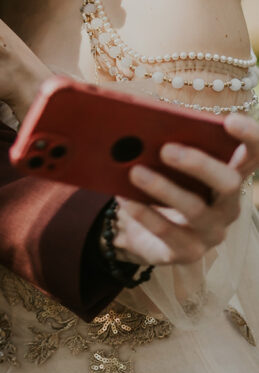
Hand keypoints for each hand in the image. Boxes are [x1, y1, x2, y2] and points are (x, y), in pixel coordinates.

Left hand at [109, 114, 258, 266]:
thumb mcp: (162, 157)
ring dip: (164, 189)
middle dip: (199, 164)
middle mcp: (227, 203)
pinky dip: (145, 213)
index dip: (250, 137)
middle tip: (166, 149)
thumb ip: (163, 138)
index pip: (253, 155)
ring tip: (135, 171)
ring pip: (196, 210)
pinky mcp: (189, 251)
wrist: (141, 227)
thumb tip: (141, 123)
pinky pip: (168, 234)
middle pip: (229, 183)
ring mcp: (212, 231)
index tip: (230, 121)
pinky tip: (126, 198)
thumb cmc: (160, 179)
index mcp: (228, 172)